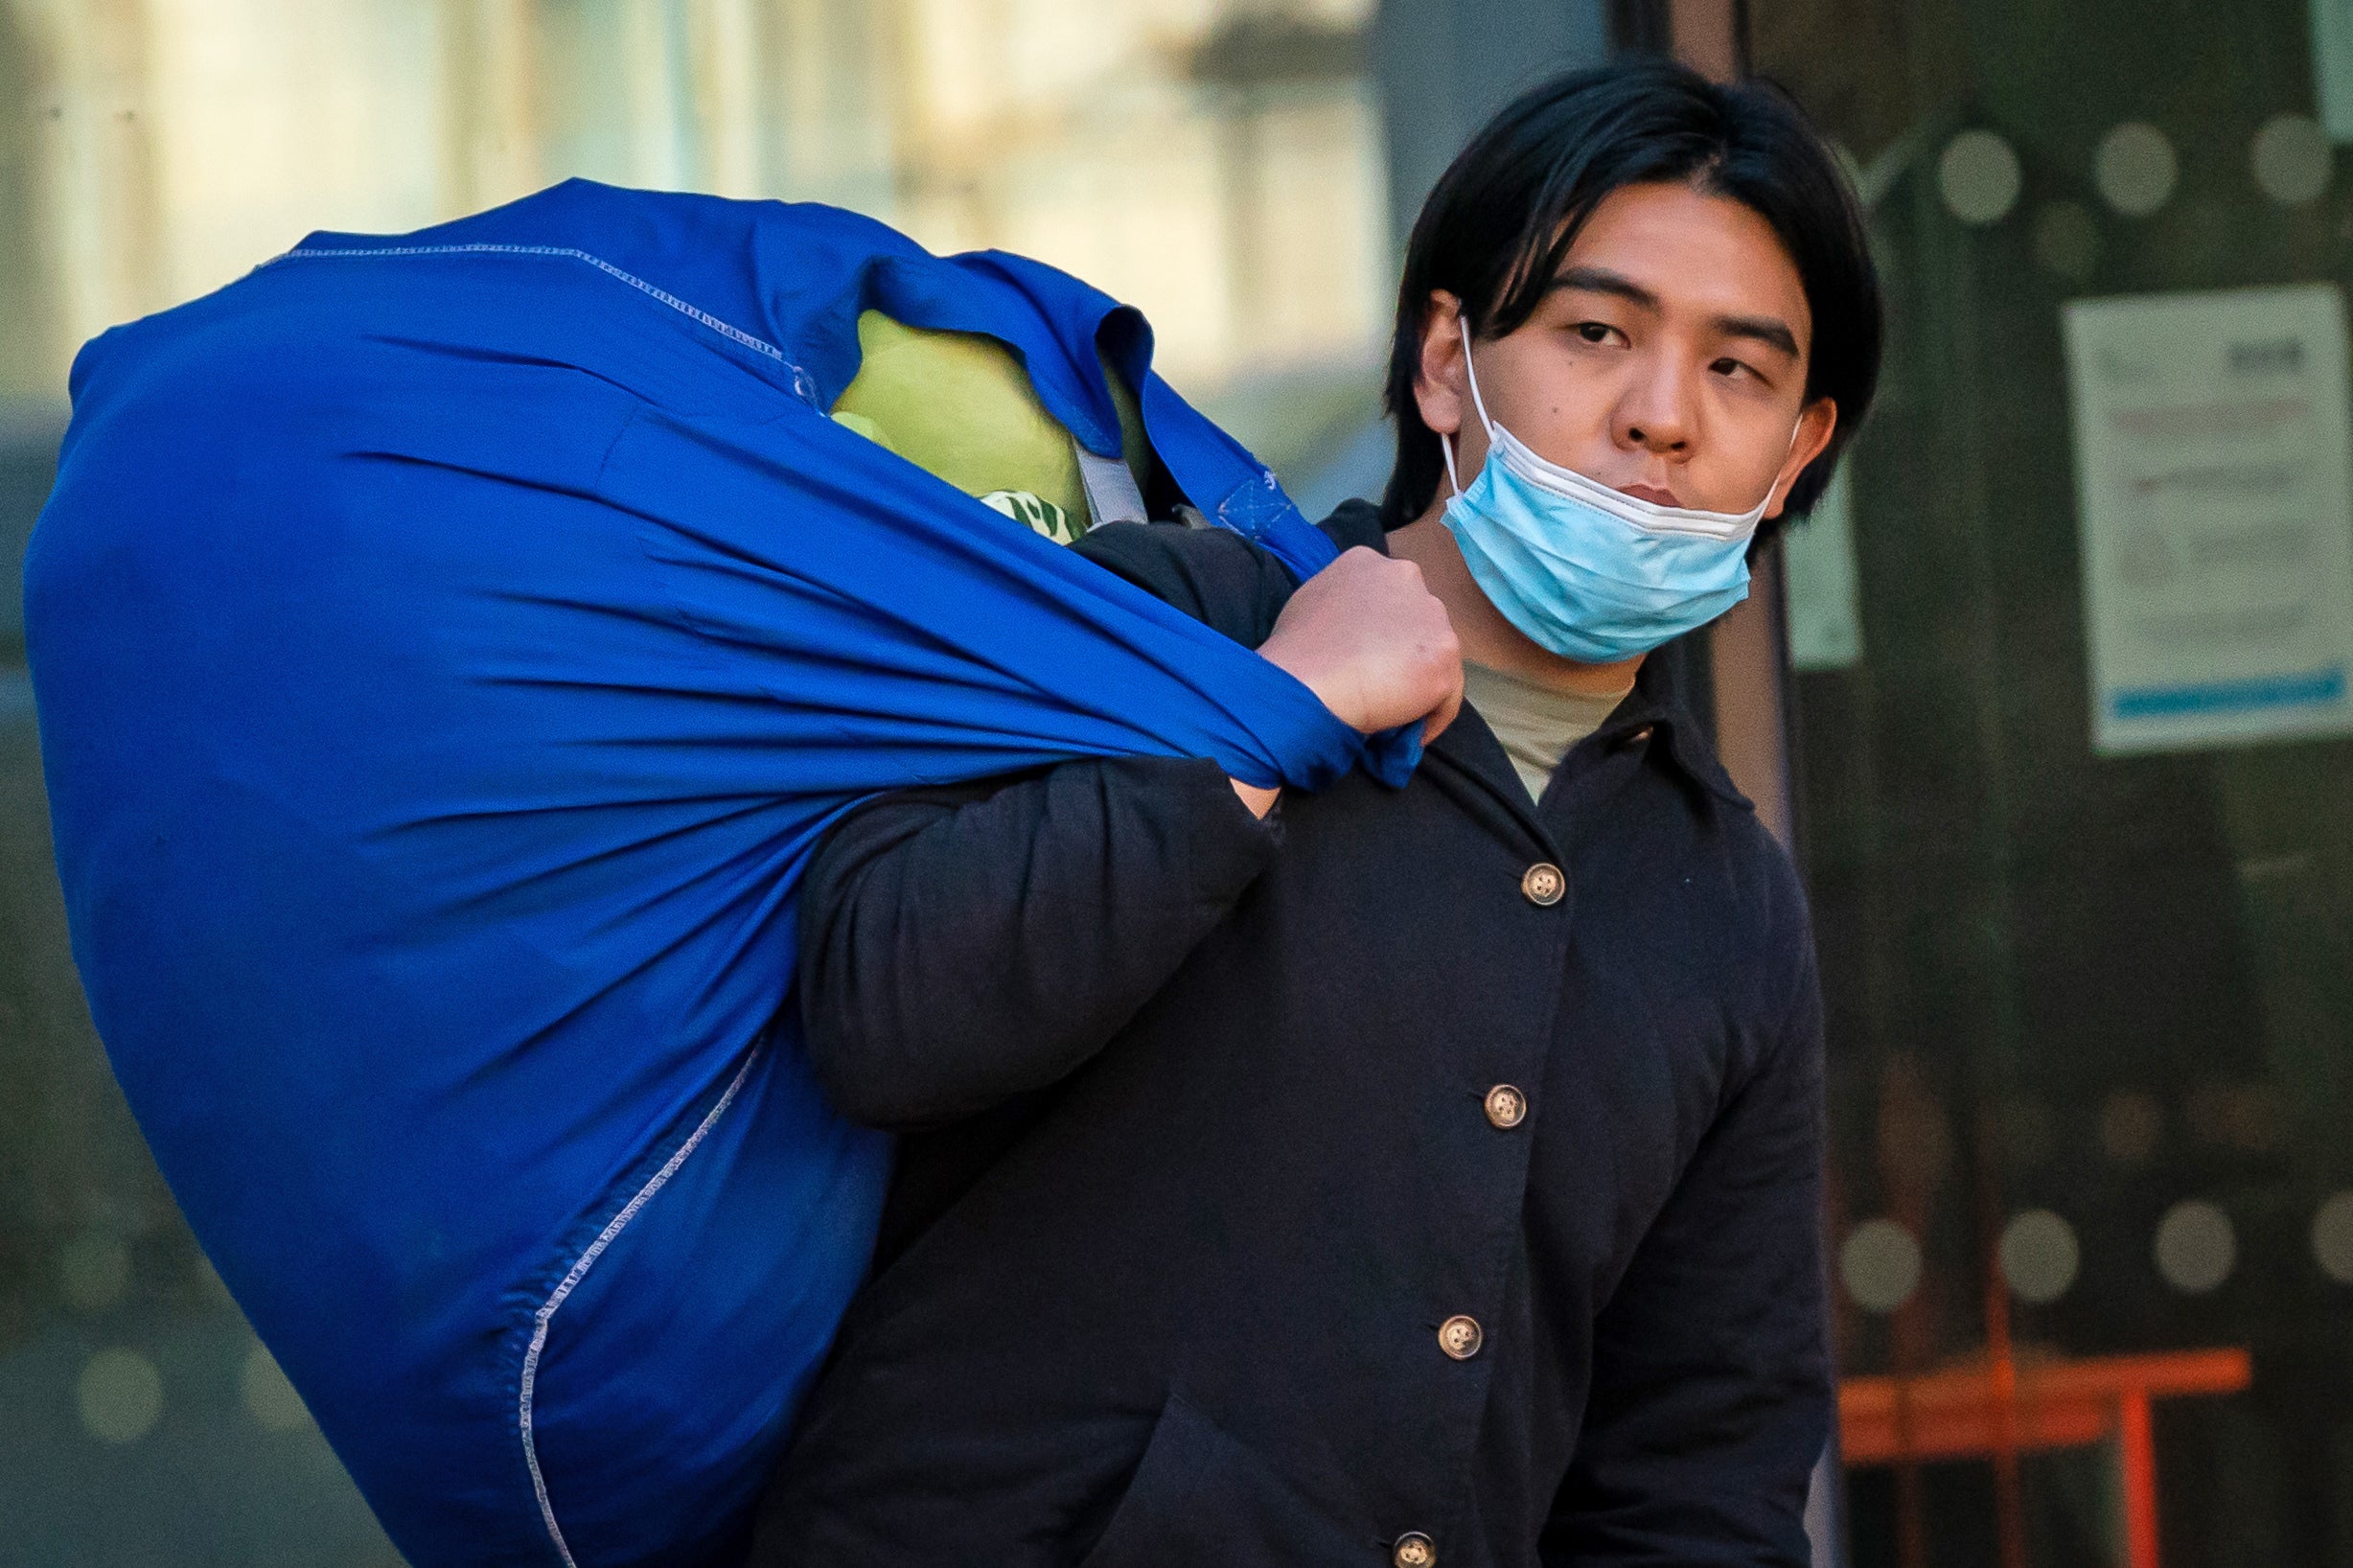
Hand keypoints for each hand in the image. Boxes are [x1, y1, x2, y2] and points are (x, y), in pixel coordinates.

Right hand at [1258, 547, 1462, 743]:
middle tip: (1381, 683)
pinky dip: (1431, 717)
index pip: (1390, 597)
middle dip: (1405, 651)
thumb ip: (1343, 606)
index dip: (1381, 632)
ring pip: (1437, 655)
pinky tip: (1410, 735)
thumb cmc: (1295, 651)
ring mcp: (1431, 617)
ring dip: (1419, 682)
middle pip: (1419, 620)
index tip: (1366, 658)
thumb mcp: (1310, 605)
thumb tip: (1353, 632)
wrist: (1305, 683)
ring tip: (1396, 711)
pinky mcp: (1445, 657)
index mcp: (1370, 563)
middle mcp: (1407, 577)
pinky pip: (1447, 696)